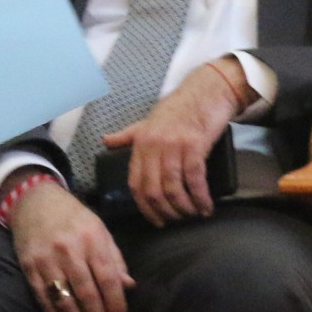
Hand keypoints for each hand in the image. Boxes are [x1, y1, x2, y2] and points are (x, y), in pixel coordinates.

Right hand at [7, 175, 132, 311]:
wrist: (34, 201)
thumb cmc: (73, 218)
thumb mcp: (100, 230)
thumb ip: (114, 259)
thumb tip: (129, 287)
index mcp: (91, 239)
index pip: (107, 278)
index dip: (116, 304)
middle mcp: (68, 250)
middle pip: (87, 293)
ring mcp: (46, 259)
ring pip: (64, 300)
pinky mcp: (29, 267)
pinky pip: (44, 298)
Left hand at [100, 59, 252, 224]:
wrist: (205, 91)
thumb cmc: (178, 108)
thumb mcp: (147, 122)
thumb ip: (127, 135)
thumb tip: (105, 140)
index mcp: (140, 143)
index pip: (135, 183)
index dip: (145, 207)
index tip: (156, 220)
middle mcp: (154, 145)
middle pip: (154, 190)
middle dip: (166, 211)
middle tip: (178, 220)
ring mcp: (174, 145)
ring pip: (174, 188)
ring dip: (185, 207)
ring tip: (193, 214)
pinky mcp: (195, 145)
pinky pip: (195, 179)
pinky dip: (201, 197)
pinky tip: (206, 206)